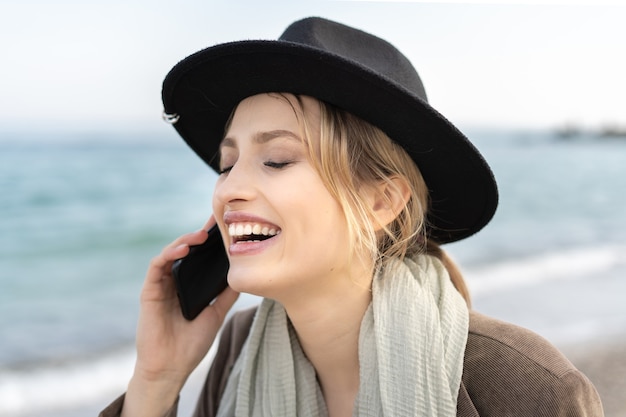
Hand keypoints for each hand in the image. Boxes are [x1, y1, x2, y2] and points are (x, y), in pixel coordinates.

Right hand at [122, 216, 238, 416]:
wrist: (171, 368)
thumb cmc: (192, 344)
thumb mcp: (216, 313)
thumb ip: (226, 294)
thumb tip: (244, 274)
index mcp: (189, 286)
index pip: (199, 257)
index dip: (209, 240)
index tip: (223, 225)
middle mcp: (173, 282)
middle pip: (185, 250)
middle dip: (199, 233)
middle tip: (214, 220)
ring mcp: (160, 285)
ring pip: (170, 253)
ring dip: (184, 241)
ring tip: (200, 235)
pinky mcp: (149, 291)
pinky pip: (157, 266)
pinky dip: (168, 254)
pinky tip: (182, 249)